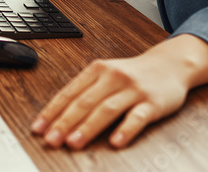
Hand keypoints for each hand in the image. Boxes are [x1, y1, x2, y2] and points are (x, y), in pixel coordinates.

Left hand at [31, 35, 207, 149]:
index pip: (69, 93)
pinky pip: (137, 117)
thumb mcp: (106, 75)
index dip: (52, 111)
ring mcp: (133, 89)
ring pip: (107, 109)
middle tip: (51, 139)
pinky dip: (125, 130)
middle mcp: (113, 77)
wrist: (169, 64)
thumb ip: (85, 92)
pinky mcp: (152, 102)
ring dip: (88, 127)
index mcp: (97, 70)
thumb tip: (57, 117)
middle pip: (85, 102)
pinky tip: (115, 142)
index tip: (38, 128)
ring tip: (74, 142)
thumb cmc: (132, 74)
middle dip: (65, 122)